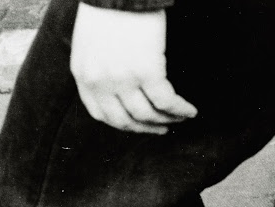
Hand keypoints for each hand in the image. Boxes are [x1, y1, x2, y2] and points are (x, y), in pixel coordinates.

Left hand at [70, 3, 196, 133]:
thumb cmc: (108, 11)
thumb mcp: (91, 46)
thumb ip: (99, 70)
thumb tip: (120, 91)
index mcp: (84, 75)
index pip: (101, 115)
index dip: (124, 125)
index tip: (140, 124)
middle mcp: (100, 82)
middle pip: (126, 121)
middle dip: (147, 128)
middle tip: (163, 127)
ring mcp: (122, 79)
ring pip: (148, 115)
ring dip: (168, 120)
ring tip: (181, 117)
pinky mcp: (146, 72)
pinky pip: (166, 102)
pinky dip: (180, 109)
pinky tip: (190, 110)